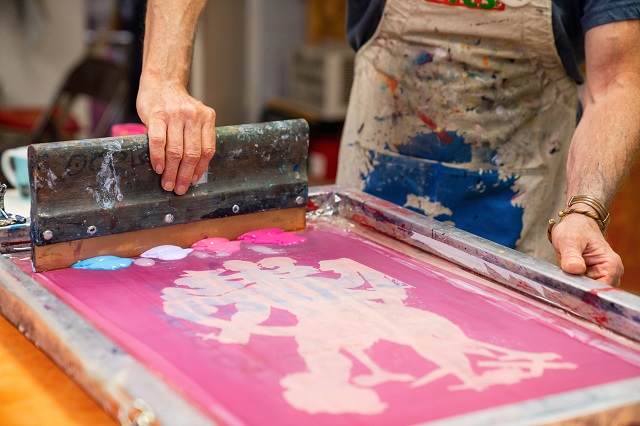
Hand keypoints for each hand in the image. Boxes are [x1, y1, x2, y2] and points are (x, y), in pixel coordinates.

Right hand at [137, 78, 215, 194]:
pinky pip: (159, 141)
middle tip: (179, 188)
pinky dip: (159, 158)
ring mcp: (175, 115)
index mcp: (207, 118)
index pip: (207, 150)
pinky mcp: (157, 114)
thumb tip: (192, 169)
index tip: (193, 181)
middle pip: (192, 153)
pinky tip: (158, 168)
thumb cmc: (177, 106)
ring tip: (167, 183)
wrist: (161, 81)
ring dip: (171, 171)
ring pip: (176, 150)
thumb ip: (196, 137)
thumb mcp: (195, 117)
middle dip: (185, 175)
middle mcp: (193, 116)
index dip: (200, 169)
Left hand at [550, 213, 622, 286]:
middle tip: (564, 286)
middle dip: (579, 291)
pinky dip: (574, 285)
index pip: (603, 288)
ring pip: (588, 292)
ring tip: (564, 279)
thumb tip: (575, 269)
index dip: (587, 292)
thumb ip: (572, 255)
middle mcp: (611, 273)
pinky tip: (565, 279)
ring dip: (575, 288)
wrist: (575, 225)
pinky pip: (583, 287)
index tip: (571, 292)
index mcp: (611, 264)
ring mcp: (602, 276)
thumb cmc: (575, 229)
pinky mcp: (592, 278)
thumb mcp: (570, 240)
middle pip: (596, 293)